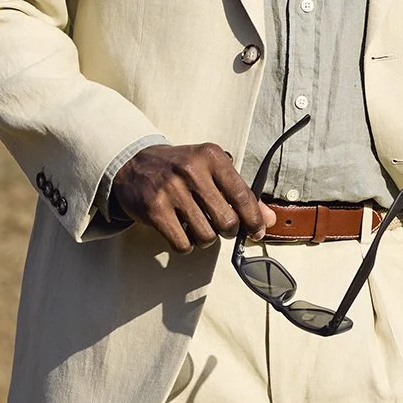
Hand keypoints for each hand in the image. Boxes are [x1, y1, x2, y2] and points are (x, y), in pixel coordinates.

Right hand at [113, 144, 276, 252]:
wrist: (133, 165)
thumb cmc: (180, 169)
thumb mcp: (211, 170)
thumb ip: (240, 194)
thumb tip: (269, 219)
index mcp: (211, 157)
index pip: (242, 195)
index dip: (254, 220)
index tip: (257, 232)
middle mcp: (191, 170)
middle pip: (226, 221)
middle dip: (227, 230)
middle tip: (219, 225)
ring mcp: (171, 190)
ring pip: (206, 236)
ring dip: (205, 239)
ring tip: (197, 226)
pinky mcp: (155, 210)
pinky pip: (183, 244)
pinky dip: (186, 245)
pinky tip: (181, 231)